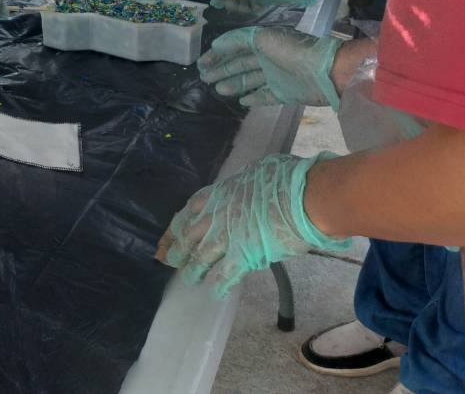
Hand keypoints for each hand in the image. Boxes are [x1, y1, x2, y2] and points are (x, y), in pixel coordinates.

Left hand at [158, 152, 350, 295]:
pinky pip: (224, 274)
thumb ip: (246, 183)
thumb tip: (249, 184)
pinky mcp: (241, 257)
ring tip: (187, 278)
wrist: (299, 199)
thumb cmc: (284, 179)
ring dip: (192, 269)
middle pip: (187, 235)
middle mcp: (215, 216)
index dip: (177, 225)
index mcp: (218, 194)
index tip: (168, 234)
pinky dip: (218, 284)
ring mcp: (225, 237)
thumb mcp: (257, 172)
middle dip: (176, 248)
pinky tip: (214, 292)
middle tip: (165, 259)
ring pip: (200, 256)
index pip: (189, 211)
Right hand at [199, 26, 342, 107]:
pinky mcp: (284, 93)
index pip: (234, 48)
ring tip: (218, 89)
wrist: (323, 70)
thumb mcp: (261, 38)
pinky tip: (241, 101)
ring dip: (233, 84)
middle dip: (222, 70)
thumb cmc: (292, 50)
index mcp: (262, 42)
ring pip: (249, 80)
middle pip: (239, 65)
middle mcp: (267, 58)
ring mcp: (275, 76)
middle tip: (205, 77)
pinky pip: (264, 96)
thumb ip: (237, 40)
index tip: (202, 63)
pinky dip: (253, 98)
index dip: (218, 55)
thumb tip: (216, 45)